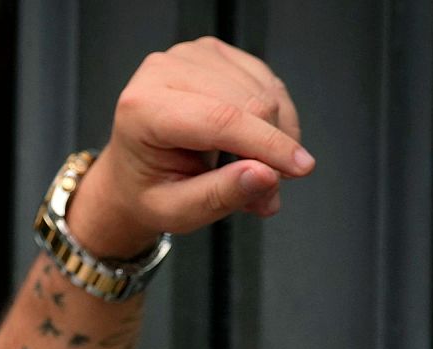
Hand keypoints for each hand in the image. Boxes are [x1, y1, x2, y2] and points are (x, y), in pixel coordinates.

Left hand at [68, 36, 313, 257]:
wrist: (132, 174)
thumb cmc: (149, 191)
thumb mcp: (177, 211)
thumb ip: (220, 195)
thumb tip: (266, 174)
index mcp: (143, 108)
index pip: (221, 119)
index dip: (267, 145)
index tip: (300, 169)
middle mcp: (164, 71)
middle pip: (251, 103)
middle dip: (271, 151)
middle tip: (265, 194)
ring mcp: (191, 56)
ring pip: (265, 93)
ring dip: (274, 140)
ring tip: (253, 175)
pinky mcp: (215, 54)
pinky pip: (268, 84)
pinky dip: (275, 121)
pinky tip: (256, 147)